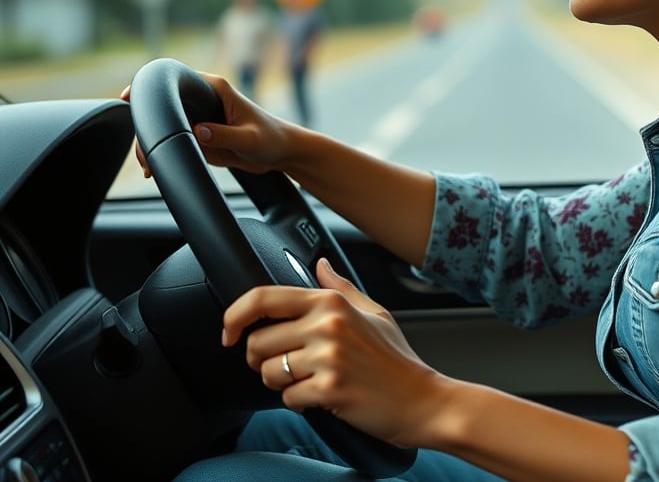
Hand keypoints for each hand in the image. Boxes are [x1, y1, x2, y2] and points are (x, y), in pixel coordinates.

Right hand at [120, 71, 296, 175]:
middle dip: (148, 127)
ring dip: (152, 144)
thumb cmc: (272, 138)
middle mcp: (203, 100)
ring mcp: (198, 118)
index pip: (175, 79)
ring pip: (165, 126)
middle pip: (163, 106)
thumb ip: (224, 135)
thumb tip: (198, 131)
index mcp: (215, 88)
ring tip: (149, 167)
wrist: (281, 153)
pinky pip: (174, 142)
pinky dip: (161, 154)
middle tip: (144, 154)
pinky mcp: (198, 136)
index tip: (131, 98)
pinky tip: (154, 171)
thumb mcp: (250, 139)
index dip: (150, 86)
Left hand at [222, 258, 445, 446]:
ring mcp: (328, 356)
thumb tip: (319, 263)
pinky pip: (287, 399)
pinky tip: (321, 398)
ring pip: (268, 373)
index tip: (228, 332)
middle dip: (261, 361)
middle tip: (285, 367)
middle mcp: (327, 324)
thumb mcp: (373, 313)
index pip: (263, 298)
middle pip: (257, 342)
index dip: (234, 315)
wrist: (422, 400)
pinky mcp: (329, 389)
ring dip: (280, 384)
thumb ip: (341, 287)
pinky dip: (299, 403)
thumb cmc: (397, 360)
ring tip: (307, 382)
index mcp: (332, 302)